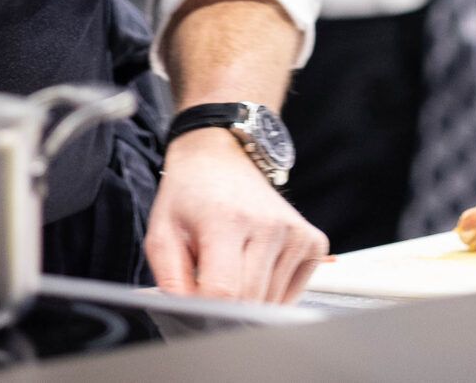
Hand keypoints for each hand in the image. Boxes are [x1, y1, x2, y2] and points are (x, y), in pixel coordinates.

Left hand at [144, 128, 327, 302]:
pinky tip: (255, 266)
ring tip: (232, 265)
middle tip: (208, 280)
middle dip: (225, 305)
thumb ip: (171, 279)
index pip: (223, 291)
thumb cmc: (189, 196)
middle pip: (249, 301)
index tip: (194, 303)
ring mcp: (294, 233)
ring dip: (248, 297)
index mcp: (226, 219)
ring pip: (270, 302)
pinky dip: (272, 292)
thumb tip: (189, 316)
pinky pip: (291, 294)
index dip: (204, 309)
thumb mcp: (162, 232)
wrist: (220, 158)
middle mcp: (268, 224)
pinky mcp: (313, 241)